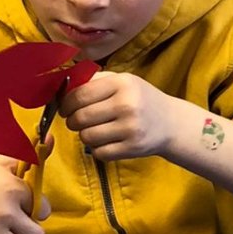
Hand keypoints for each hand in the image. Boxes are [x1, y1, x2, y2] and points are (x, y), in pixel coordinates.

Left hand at [61, 71, 180, 161]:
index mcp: (122, 83)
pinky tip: (107, 141)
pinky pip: (99, 152)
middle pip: (80, 117)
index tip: (66, 108)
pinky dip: (97, 149)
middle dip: (72, 121)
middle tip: (78, 120)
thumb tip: (61, 88)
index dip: (66, 104)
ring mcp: (130, 128)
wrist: (171, 122)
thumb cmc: (140, 100)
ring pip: (86, 136)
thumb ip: (94, 81)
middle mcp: (127, 104)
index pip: (79, 95)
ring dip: (85, 135)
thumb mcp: (123, 81)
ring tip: (95, 130)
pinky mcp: (132, 148)